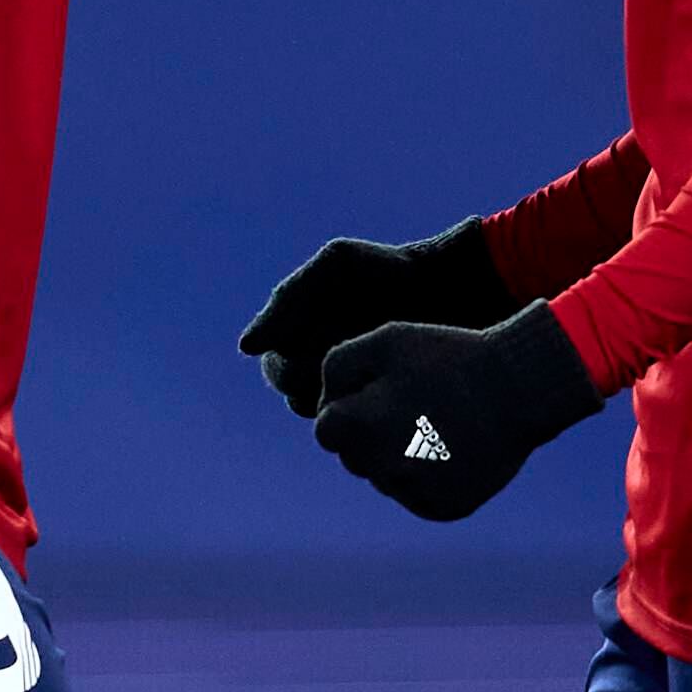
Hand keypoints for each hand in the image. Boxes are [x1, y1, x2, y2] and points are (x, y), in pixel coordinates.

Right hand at [240, 222, 511, 414]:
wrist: (446, 283)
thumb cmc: (388, 270)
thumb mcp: (336, 266)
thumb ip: (288, 298)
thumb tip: (246, 347)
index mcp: (302, 338)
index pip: (277, 370)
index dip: (293, 365)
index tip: (325, 350)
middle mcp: (324, 368)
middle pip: (300, 398)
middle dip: (322, 387)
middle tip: (355, 369)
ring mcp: (356, 388)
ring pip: (331, 416)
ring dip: (347, 403)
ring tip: (378, 377)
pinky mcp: (386, 405)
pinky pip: (366, 425)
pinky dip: (374, 413)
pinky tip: (395, 393)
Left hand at [309, 306, 605, 522]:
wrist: (520, 388)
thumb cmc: (448, 358)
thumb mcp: (387, 341)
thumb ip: (338, 367)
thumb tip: (321, 403)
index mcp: (361, 426)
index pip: (327, 430)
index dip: (349, 408)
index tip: (380, 393)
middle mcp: (384, 467)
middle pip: (353, 458)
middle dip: (370, 434)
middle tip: (413, 406)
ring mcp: (415, 492)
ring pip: (384, 477)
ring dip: (396, 455)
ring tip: (436, 423)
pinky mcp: (442, 509)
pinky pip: (414, 494)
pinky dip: (425, 475)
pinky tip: (451, 448)